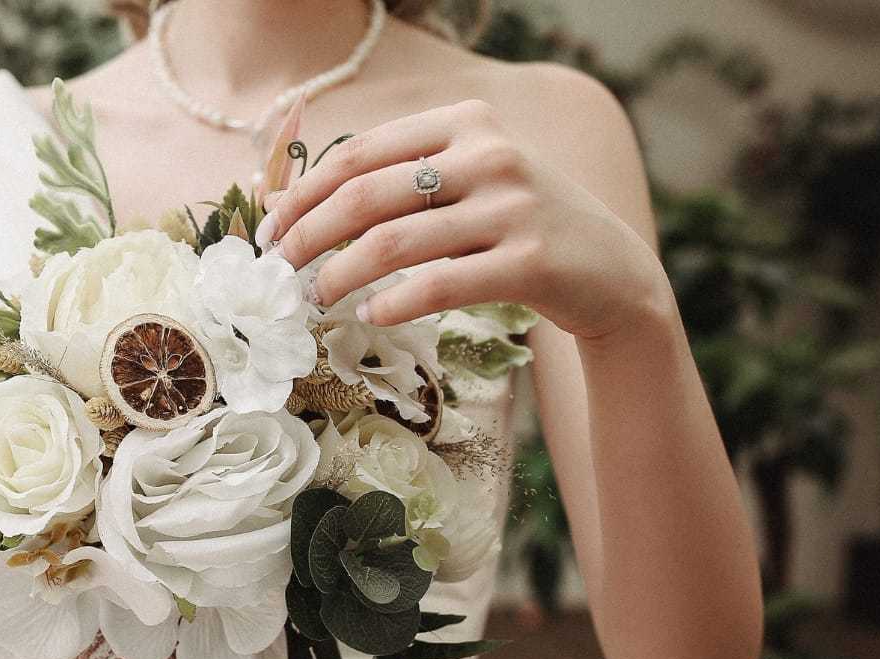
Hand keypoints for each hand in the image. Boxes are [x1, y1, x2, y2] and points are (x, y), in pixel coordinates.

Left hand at [260, 99, 670, 340]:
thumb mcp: (468, 181)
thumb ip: (400, 181)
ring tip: (315, 299)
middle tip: (280, 269)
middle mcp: (490, 154)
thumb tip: (292, 203)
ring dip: (338, 275)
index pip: (359, 153)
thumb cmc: (519, 227)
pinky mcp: (530, 261)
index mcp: (465, 122)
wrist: (610, 271)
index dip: (303, 193)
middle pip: (366, 196)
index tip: (269, 229)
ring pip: (394, 243)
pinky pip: (438, 285)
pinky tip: (372, 314)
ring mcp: (513, 206)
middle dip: (308, 235)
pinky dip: (393, 303)